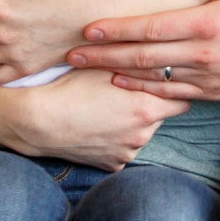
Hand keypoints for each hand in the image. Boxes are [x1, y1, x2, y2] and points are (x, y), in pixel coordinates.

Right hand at [3, 69, 185, 171]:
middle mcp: (143, 134)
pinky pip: (122, 150)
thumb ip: (139, 64)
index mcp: (147, 108)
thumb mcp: (106, 67)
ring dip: (133, 124)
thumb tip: (165, 55)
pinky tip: (98, 128)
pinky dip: (116, 141)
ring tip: (107, 111)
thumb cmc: (70, 88)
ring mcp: (128, 152)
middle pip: (162, 117)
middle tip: (128, 94)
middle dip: (152, 105)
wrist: (37, 121)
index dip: (172, 89)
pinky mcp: (113, 165)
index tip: (162, 82)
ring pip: (142, 134)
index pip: (182, 99)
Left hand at [70, 0, 219, 100]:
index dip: (116, 30)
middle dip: (103, 55)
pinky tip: (122, 83)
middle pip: (142, 56)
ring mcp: (206, 77)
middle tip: (72, 55)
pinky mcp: (213, 93)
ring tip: (87, 69)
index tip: (88, 30)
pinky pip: (171, 93)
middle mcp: (202, 53)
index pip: (149, 28)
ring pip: (152, 77)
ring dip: (116, 73)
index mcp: (205, 22)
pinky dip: (144, 89)